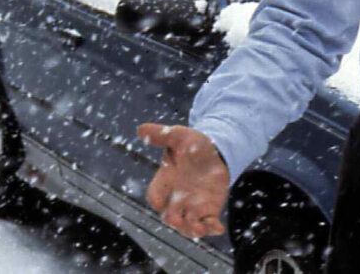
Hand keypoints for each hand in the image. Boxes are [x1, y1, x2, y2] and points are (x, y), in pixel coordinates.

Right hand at [138, 122, 229, 238]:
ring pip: (187, 224)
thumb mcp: (178, 136)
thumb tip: (141, 129)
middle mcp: (177, 196)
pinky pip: (208, 223)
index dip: (156, 198)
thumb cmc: (191, 143)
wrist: (214, 150)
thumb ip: (161, 134)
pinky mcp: (209, 208)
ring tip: (199, 230)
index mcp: (166, 180)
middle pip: (169, 215)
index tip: (159, 201)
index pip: (155, 194)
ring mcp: (193, 204)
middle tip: (177, 221)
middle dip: (173, 219)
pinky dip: (212, 227)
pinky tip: (219, 227)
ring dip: (191, 229)